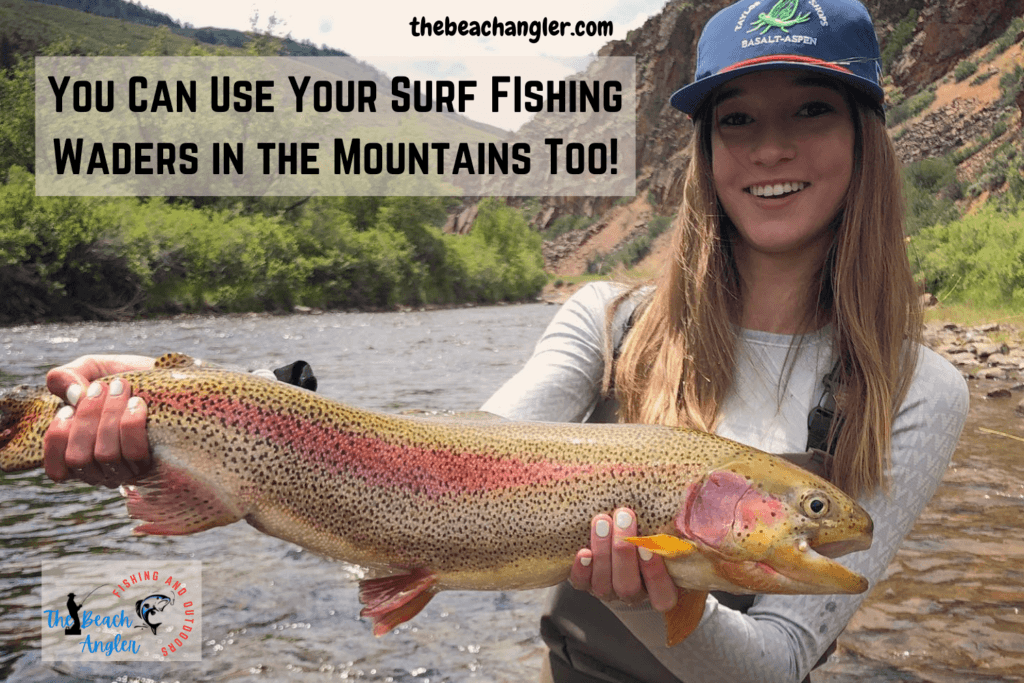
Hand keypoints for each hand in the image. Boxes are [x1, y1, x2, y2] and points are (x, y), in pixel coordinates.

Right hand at [42, 355, 154, 486]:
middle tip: (100, 387)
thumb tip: (73, 395)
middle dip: (86, 418)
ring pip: (106, 455)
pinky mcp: (155, 461)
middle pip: (78, 458)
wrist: (172, 379)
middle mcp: (102, 469)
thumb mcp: (91, 370)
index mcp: (82, 452)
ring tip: (120, 387)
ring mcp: (129, 469)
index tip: (67, 409)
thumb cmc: (126, 379)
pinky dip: (131, 424)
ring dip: (110, 416)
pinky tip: (138, 403)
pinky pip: (135, 452)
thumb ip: (65, 377)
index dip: (57, 440)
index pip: (57, 469)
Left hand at [568, 507, 678, 611]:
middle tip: (624, 516)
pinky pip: (581, 584)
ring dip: (602, 552)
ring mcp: (609, 592)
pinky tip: (583, 552)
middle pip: (627, 586)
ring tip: (602, 521)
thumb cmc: (660, 541)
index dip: (654, 573)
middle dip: (623, 551)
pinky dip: (581, 571)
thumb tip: (697, 494)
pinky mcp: (587, 583)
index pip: (661, 594)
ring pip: (603, 584)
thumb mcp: (677, 541)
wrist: (631, 551)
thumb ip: (685, 532)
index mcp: (662, 592)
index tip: (649, 547)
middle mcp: (635, 595)